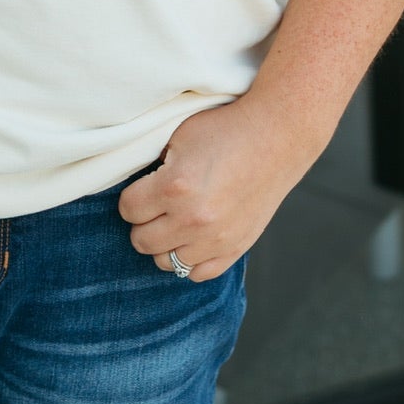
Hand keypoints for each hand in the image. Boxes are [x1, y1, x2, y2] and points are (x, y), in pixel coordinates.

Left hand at [118, 98, 309, 281]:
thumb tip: (136, 187)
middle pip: (141, 241)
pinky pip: (197, 273)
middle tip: (156, 205)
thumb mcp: (179, 136)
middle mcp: (194, 218)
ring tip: (176, 220)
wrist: (276, 137)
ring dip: (165, 242)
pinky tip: (193, 238)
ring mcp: (216, 239)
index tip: (143, 189)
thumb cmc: (225, 130)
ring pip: (166, 262)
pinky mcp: (235, 249)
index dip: (132, 197)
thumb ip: (153, 164)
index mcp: (175, 186)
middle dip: (143, 222)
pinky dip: (190, 259)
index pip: (127, 210)